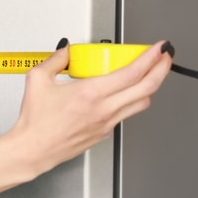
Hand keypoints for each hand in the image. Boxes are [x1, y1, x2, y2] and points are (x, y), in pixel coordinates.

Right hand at [0, 40, 172, 196]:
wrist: (33, 149)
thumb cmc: (35, 122)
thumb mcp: (37, 81)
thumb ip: (55, 60)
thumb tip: (66, 50)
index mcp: (90, 93)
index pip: (132, 73)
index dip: (151, 58)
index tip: (158, 48)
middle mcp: (103, 109)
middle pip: (147, 88)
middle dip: (162, 69)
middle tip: (165, 57)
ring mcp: (107, 123)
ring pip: (142, 103)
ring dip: (150, 86)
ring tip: (149, 75)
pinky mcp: (105, 132)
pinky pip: (126, 113)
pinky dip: (132, 100)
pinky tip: (124, 93)